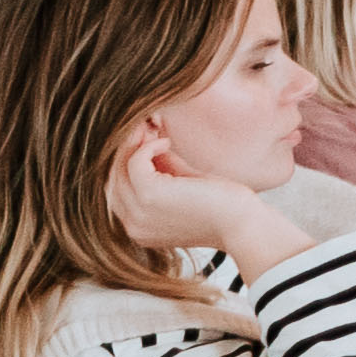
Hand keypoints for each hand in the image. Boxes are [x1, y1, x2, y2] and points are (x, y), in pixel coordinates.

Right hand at [108, 129, 306, 275]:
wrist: (242, 223)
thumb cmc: (219, 205)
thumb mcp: (181, 186)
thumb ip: (161, 168)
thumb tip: (146, 140)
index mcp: (138, 228)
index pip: (118, 191)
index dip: (125, 163)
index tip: (140, 139)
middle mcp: (132, 225)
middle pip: (113, 180)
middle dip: (126, 151)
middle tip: (142, 128)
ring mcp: (138, 213)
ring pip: (119, 170)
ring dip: (135, 145)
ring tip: (152, 131)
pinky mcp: (149, 196)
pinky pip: (135, 162)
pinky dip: (148, 147)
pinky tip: (166, 142)